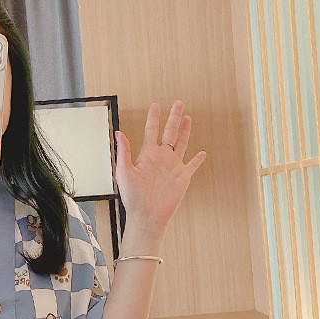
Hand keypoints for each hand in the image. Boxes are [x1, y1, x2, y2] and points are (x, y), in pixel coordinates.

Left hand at [114, 101, 206, 231]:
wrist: (147, 215)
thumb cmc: (133, 197)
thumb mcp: (124, 172)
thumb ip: (123, 151)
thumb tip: (118, 132)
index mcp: (147, 155)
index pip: (151, 131)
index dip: (153, 118)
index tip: (155, 105)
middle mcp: (161, 159)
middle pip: (170, 132)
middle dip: (173, 117)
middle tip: (178, 103)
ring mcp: (173, 167)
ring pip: (181, 144)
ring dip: (185, 131)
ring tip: (187, 118)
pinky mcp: (182, 178)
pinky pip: (192, 166)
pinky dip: (197, 160)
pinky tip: (202, 153)